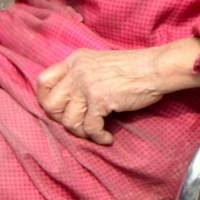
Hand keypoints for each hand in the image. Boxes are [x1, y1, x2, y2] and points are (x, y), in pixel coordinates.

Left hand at [35, 37, 199, 145]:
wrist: (156, 68)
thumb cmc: (133, 69)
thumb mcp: (99, 63)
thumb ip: (80, 75)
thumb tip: (65, 102)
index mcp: (75, 60)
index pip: (43, 80)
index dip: (44, 99)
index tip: (57, 111)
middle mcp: (77, 71)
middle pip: (50, 104)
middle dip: (60, 120)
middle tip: (77, 125)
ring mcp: (87, 85)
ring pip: (68, 121)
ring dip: (81, 133)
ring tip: (95, 133)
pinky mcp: (100, 100)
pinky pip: (89, 128)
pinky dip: (97, 137)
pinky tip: (106, 138)